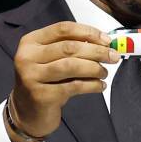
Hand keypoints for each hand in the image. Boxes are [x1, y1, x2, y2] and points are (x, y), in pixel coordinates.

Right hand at [8, 21, 119, 141]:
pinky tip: (100, 86)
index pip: (63, 29)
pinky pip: (73, 86)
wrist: (27, 113)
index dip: (88, 32)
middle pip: (69, 47)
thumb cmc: (45, 81)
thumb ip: (71, 48)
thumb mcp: (52, 59)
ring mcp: (32, 76)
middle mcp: (27, 56)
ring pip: (71, 66)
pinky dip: (91, 85)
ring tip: (104, 73)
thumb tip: (104, 43)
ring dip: (94, 68)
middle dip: (96, 51)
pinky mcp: (41, 96)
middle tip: (113, 56)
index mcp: (31, 41)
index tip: (107, 40)